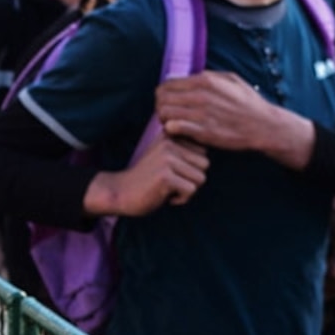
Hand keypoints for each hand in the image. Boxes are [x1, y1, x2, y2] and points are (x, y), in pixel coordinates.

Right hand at [86, 133, 208, 217]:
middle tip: (172, 182)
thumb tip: (214, 144)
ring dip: (187, 190)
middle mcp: (169, 142)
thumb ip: (184, 149)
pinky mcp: (165, 176)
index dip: (192, 168)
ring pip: (200, 178)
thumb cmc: (147, 178)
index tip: (173, 172)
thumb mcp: (165, 156)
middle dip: (192, 179)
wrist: (120, 192)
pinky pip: (191, 190)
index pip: (203, 152)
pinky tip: (165, 196)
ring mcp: (167, 158)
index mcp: (170, 135)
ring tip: (168, 188)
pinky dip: (181, 199)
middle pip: (205, 165)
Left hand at [156, 71, 305, 162]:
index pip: (167, 84)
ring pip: (164, 113)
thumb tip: (192, 76)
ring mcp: (201, 114)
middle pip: (162, 98)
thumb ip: (209, 76)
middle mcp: (201, 95)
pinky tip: (179, 132)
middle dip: (160, 106)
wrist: (264, 126)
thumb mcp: (232, 80)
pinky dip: (171, 130)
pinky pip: (174, 128)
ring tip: (172, 123)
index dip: (164, 93)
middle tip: (167, 114)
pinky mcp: (203, 132)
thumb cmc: (248, 103)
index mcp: (205, 80)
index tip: (168, 101)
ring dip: (164, 119)